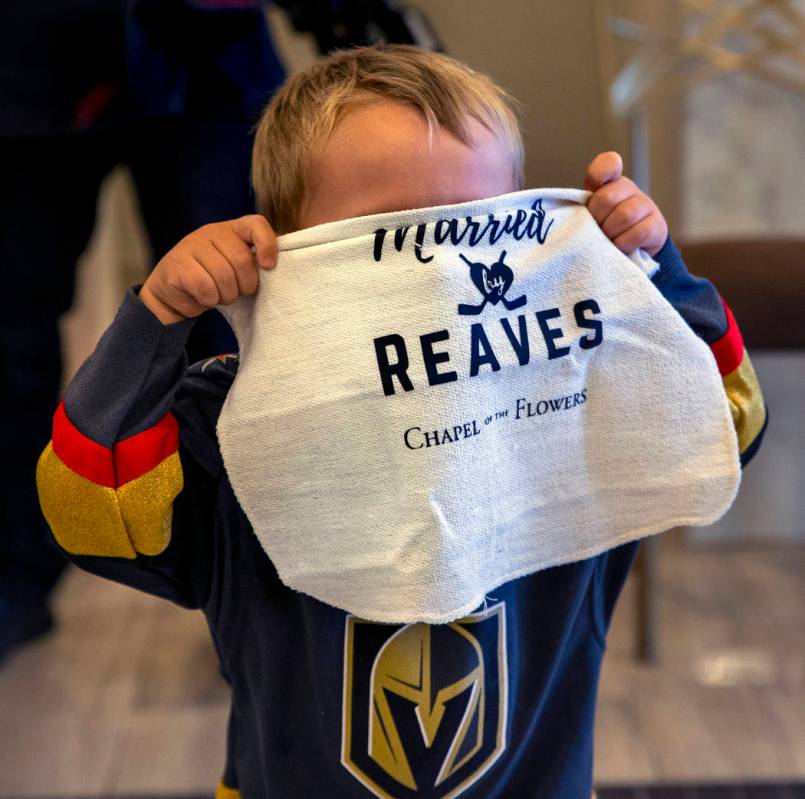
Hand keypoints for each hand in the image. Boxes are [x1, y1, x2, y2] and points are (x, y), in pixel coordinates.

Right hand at [139, 215, 277, 324]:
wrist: (173, 292)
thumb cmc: (213, 280)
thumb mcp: (237, 267)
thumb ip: (255, 260)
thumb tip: (279, 263)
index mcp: (231, 229)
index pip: (256, 224)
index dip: (267, 245)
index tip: (268, 266)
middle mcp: (211, 232)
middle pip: (242, 260)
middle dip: (245, 285)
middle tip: (237, 291)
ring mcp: (191, 245)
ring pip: (224, 276)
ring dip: (227, 295)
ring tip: (219, 295)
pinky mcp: (177, 264)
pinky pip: (206, 287)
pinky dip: (209, 299)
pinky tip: (203, 297)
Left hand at [584, 151, 667, 256]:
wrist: (632, 252)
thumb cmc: (603, 233)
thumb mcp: (589, 219)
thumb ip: (579, 210)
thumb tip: (564, 217)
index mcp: (608, 183)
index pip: (607, 164)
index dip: (600, 172)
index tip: (594, 186)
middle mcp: (628, 189)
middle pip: (606, 198)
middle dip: (597, 219)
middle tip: (595, 231)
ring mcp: (645, 205)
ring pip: (624, 215)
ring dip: (610, 234)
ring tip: (607, 241)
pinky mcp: (656, 225)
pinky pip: (638, 233)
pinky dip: (624, 244)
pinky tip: (620, 248)